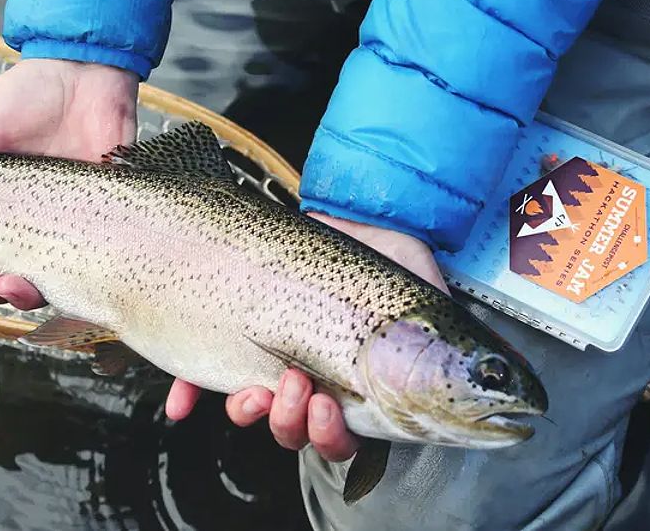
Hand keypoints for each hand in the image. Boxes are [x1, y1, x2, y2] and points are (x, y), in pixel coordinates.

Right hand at [0, 58, 138, 306]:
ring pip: (36, 287)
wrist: (85, 79)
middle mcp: (21, 225)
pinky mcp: (98, 227)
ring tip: (8, 280)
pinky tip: (52, 274)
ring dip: (15, 296)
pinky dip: (65, 284)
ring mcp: (61, 230)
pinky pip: (84, 271)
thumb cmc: (25, 98)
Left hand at [166, 213, 449, 463]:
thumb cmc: (391, 254)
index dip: (332, 439)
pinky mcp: (238, 339)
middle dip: (291, 423)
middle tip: (296, 387)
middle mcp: (318, 382)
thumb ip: (433, 323)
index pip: (349, 437)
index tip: (327, 411)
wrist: (351, 210)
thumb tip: (467, 361)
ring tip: (256, 383)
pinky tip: (182, 402)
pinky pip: (206, 378)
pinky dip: (191, 393)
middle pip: (298, 433)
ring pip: (255, 411)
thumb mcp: (419, 287)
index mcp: (362, 385)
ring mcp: (276, 363)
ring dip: (252, 411)